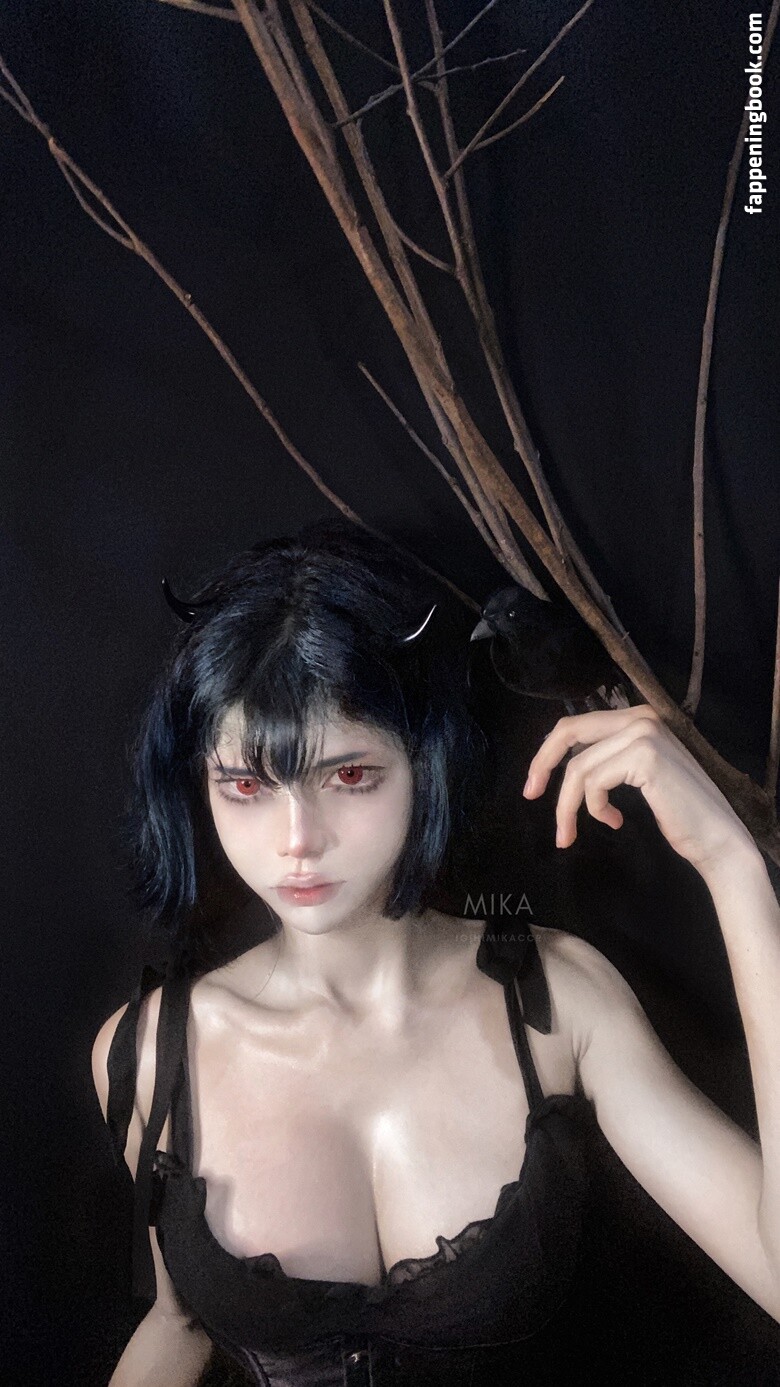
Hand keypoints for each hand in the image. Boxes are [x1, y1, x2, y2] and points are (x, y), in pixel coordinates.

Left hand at [522, 704, 756, 877]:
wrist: (716, 837)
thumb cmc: (678, 812)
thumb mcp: (636, 775)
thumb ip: (608, 758)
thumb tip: (563, 761)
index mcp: (638, 717)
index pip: (577, 724)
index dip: (548, 752)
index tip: (534, 783)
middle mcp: (641, 718)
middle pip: (568, 731)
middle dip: (542, 764)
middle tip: (529, 795)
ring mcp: (643, 733)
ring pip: (578, 767)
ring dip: (567, 806)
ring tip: (569, 834)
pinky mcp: (644, 756)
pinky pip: (594, 782)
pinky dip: (595, 808)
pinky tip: (614, 822)